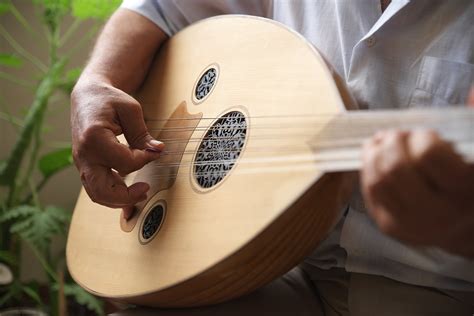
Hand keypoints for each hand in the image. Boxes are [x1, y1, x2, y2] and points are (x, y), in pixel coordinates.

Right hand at [71, 80, 163, 215]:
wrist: (88, 96)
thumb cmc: (108, 99)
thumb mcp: (130, 109)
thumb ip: (143, 133)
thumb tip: (158, 151)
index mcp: (94, 137)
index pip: (124, 162)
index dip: (144, 160)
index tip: (154, 151)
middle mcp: (84, 154)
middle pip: (102, 190)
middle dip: (127, 196)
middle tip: (146, 189)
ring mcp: (81, 163)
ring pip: (97, 194)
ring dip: (119, 200)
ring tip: (140, 192)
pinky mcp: (85, 167)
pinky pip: (96, 189)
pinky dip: (112, 195)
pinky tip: (129, 191)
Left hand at [361, 129, 473, 257]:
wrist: (461, 227)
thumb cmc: (467, 184)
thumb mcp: (473, 155)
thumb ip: (470, 124)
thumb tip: (473, 91)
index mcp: (464, 191)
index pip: (428, 154)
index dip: (422, 136)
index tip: (426, 133)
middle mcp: (438, 213)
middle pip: (396, 167)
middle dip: (393, 142)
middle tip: (399, 134)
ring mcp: (411, 224)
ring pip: (378, 179)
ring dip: (375, 152)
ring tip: (384, 141)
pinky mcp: (390, 226)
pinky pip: (370, 190)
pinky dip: (368, 167)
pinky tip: (375, 155)